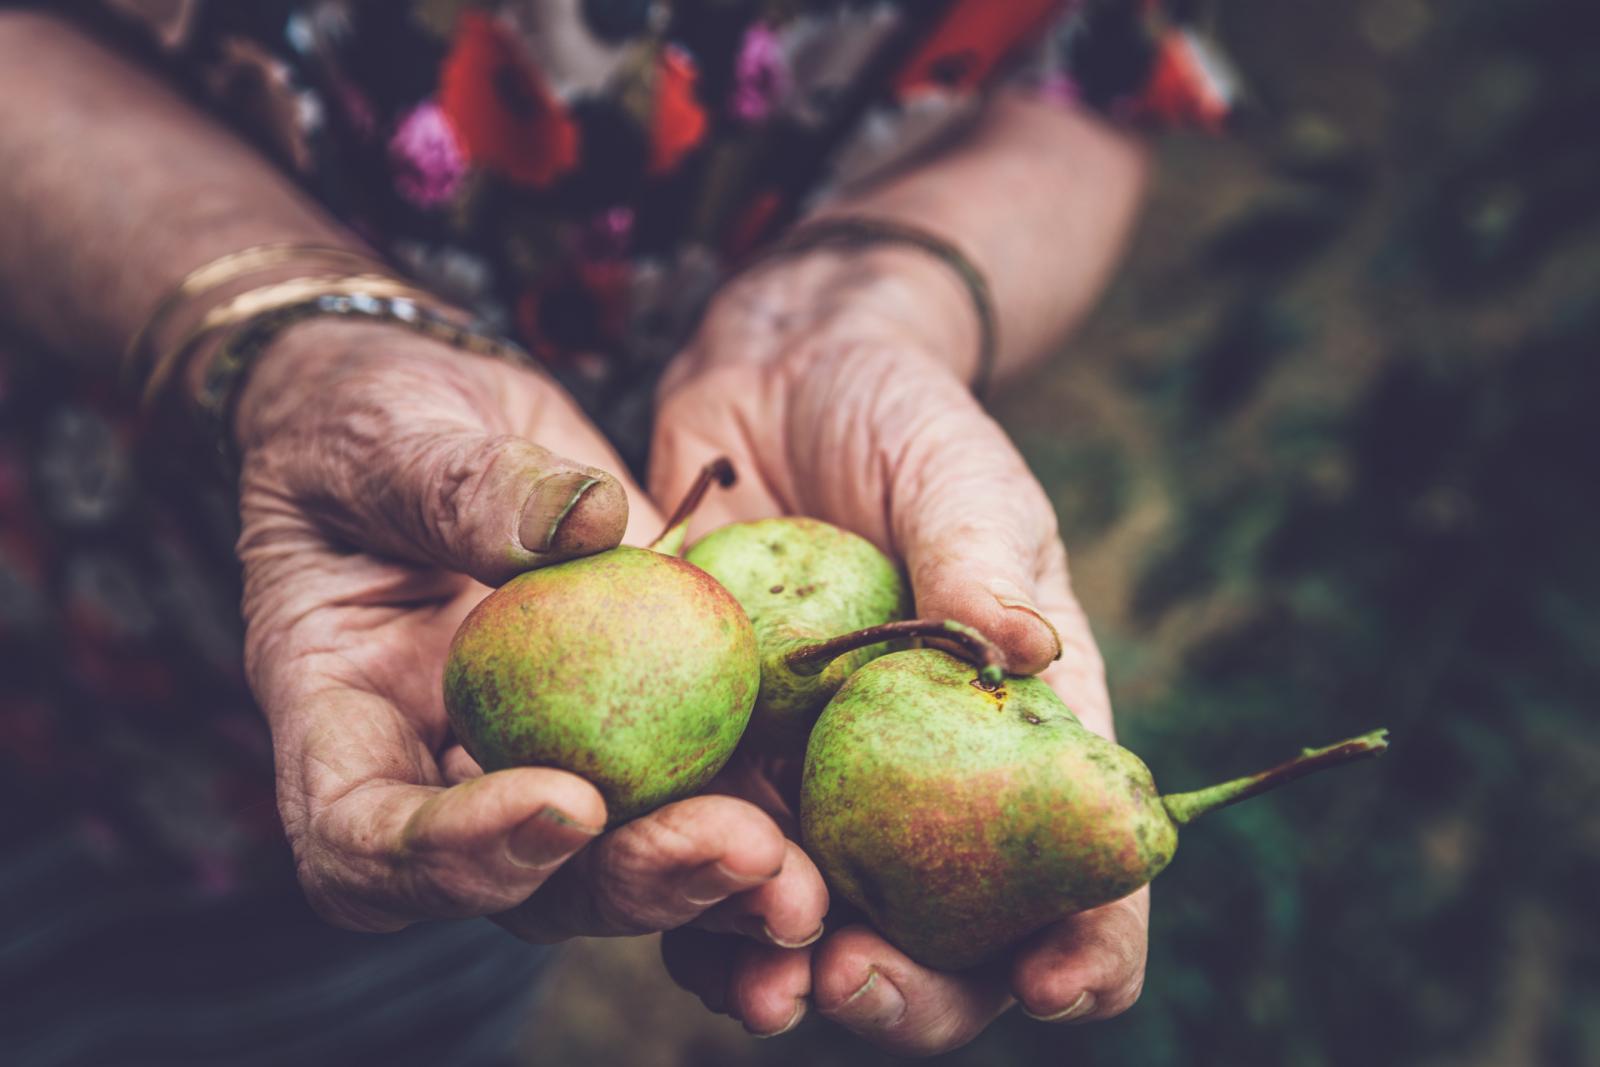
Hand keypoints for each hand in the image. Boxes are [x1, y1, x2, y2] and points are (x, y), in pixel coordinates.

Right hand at [227, 319, 825, 950]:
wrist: (432, 414)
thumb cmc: (366, 417)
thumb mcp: (386, 432)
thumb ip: (461, 485)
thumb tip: (587, 525)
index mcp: (343, 718)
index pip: (361, 839)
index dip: (455, 855)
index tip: (567, 799)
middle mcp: (439, 772)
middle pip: (517, 889)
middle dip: (627, 883)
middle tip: (731, 845)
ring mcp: (539, 760)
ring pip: (616, 868)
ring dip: (709, 879)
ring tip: (795, 868)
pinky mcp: (632, 728)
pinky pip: (689, 793)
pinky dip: (755, 819)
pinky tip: (821, 817)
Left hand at [650, 248, 1147, 1051]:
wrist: (778, 374)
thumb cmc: (902, 418)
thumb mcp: (957, 476)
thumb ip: (980, 559)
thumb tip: (1030, 649)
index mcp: (1022, 740)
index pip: (1086, 871)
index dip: (1091, 947)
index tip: (1055, 983)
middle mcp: (923, 789)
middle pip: (946, 943)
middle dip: (911, 993)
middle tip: (854, 981)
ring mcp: (816, 783)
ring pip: (815, 924)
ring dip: (783, 972)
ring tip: (760, 984)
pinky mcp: (714, 755)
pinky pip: (697, 850)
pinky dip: (679, 895)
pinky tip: (656, 894)